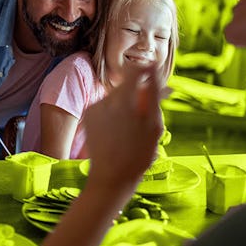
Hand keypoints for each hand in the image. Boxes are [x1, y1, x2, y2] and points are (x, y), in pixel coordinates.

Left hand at [83, 66, 164, 185]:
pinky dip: (115, 113)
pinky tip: (119, 131)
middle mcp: (107, 100)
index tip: (156, 82)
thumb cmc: (138, 154)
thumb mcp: (154, 125)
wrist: (111, 177)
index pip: (136, 70)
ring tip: (134, 128)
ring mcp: (95, 107)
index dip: (148, 72)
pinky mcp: (88, 116)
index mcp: (125, 100)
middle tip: (150, 112)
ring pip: (117, 96)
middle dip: (139, 92)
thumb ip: (152, 93)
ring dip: (127, 104)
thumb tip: (151, 68)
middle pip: (126, 84)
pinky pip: (106, 106)